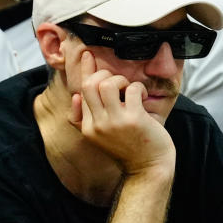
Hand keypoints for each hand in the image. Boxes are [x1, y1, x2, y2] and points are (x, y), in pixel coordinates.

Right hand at [69, 51, 174, 174]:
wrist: (147, 168)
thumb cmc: (128, 149)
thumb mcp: (100, 136)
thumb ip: (85, 118)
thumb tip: (75, 96)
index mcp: (86, 127)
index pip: (80, 92)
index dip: (85, 70)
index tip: (88, 54)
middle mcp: (96, 124)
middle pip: (89, 84)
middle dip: (105, 75)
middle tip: (119, 83)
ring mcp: (114, 122)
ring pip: (107, 84)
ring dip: (121, 80)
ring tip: (129, 90)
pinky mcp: (133, 119)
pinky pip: (131, 90)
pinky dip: (138, 89)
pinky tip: (141, 98)